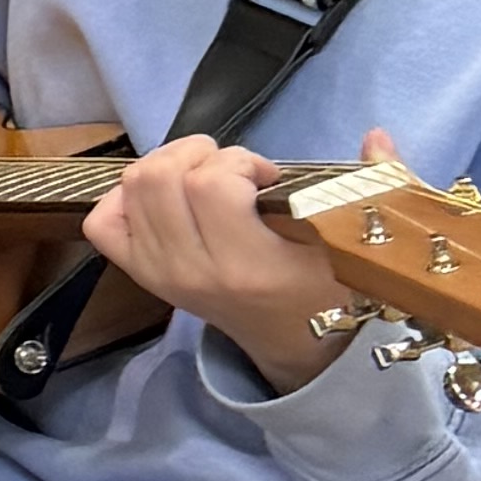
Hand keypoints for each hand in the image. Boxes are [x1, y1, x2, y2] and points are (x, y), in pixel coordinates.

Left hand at [80, 129, 344, 395]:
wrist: (294, 346)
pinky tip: (166, 198)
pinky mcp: (143, 276)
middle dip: (199, 155)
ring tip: (206, 177)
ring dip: (168, 165)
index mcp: (247, 267)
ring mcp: (161, 275)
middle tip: (234, 171)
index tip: (266, 177)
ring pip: (132, 188)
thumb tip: (376, 135)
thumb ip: (369, 187)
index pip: (210, 185)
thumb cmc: (326, 290)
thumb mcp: (351, 243)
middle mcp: (193, 272)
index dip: (237, 162)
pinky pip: (104, 222)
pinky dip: (125, 198)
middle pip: (159, 178)